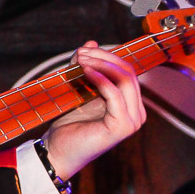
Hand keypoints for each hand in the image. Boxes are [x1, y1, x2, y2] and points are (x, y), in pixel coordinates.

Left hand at [42, 41, 146, 180]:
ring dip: (102, 64)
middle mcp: (136, 112)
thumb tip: (91, 42)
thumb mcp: (78, 89)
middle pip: (128, 72)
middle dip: (104, 57)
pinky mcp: (122, 126)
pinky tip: (85, 71)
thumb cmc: (68, 123)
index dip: (106, 56)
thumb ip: (85, 67)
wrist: (58, 151)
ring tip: (80, 59)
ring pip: (125, 80)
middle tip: (81, 52)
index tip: (83, 49)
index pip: (126, 70)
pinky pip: (115, 94)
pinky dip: (100, 79)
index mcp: (129, 103)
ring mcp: (132, 120)